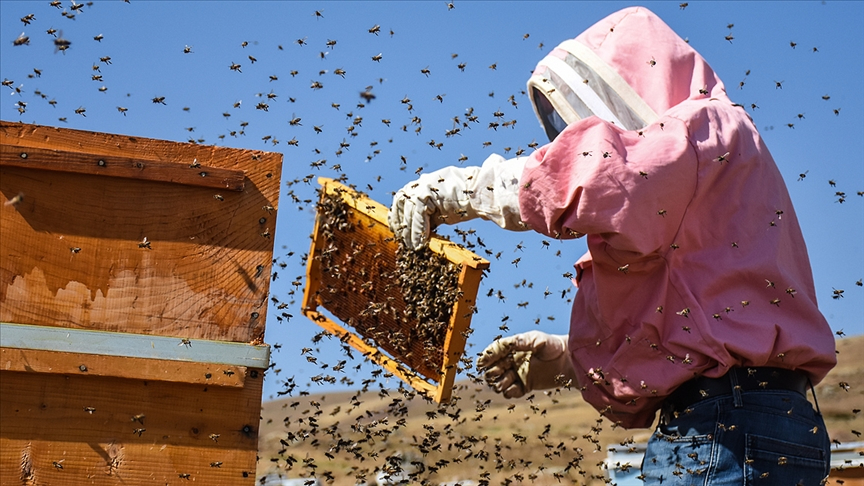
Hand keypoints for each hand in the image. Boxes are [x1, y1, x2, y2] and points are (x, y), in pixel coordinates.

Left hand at [388, 156, 527, 249]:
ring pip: (408, 209)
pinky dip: (418, 230)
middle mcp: (423, 182)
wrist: (484, 191)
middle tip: (402, 239)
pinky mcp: (428, 193)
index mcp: (427, 183)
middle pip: (401, 200)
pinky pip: (418, 215)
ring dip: (410, 231)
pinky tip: (420, 242)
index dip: (399, 214)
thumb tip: (426, 229)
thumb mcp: (446, 207)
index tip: (398, 228)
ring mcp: (424, 185)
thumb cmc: (471, 200)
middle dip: (399, 220)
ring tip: (413, 246)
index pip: (405, 197)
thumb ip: (433, 214)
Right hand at [476, 331, 573, 397]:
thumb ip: (522, 341)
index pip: (494, 352)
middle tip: (497, 373)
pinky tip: (513, 389)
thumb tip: (506, 344)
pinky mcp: (525, 386)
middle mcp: (512, 361)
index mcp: (512, 348)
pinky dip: (509, 392)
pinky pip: (511, 392)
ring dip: (499, 383)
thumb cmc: (553, 346)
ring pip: (499, 381)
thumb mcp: (538, 339)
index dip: (486, 358)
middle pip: (493, 369)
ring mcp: (518, 374)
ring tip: (505, 382)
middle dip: (492, 372)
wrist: (570, 361)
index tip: (481, 363)